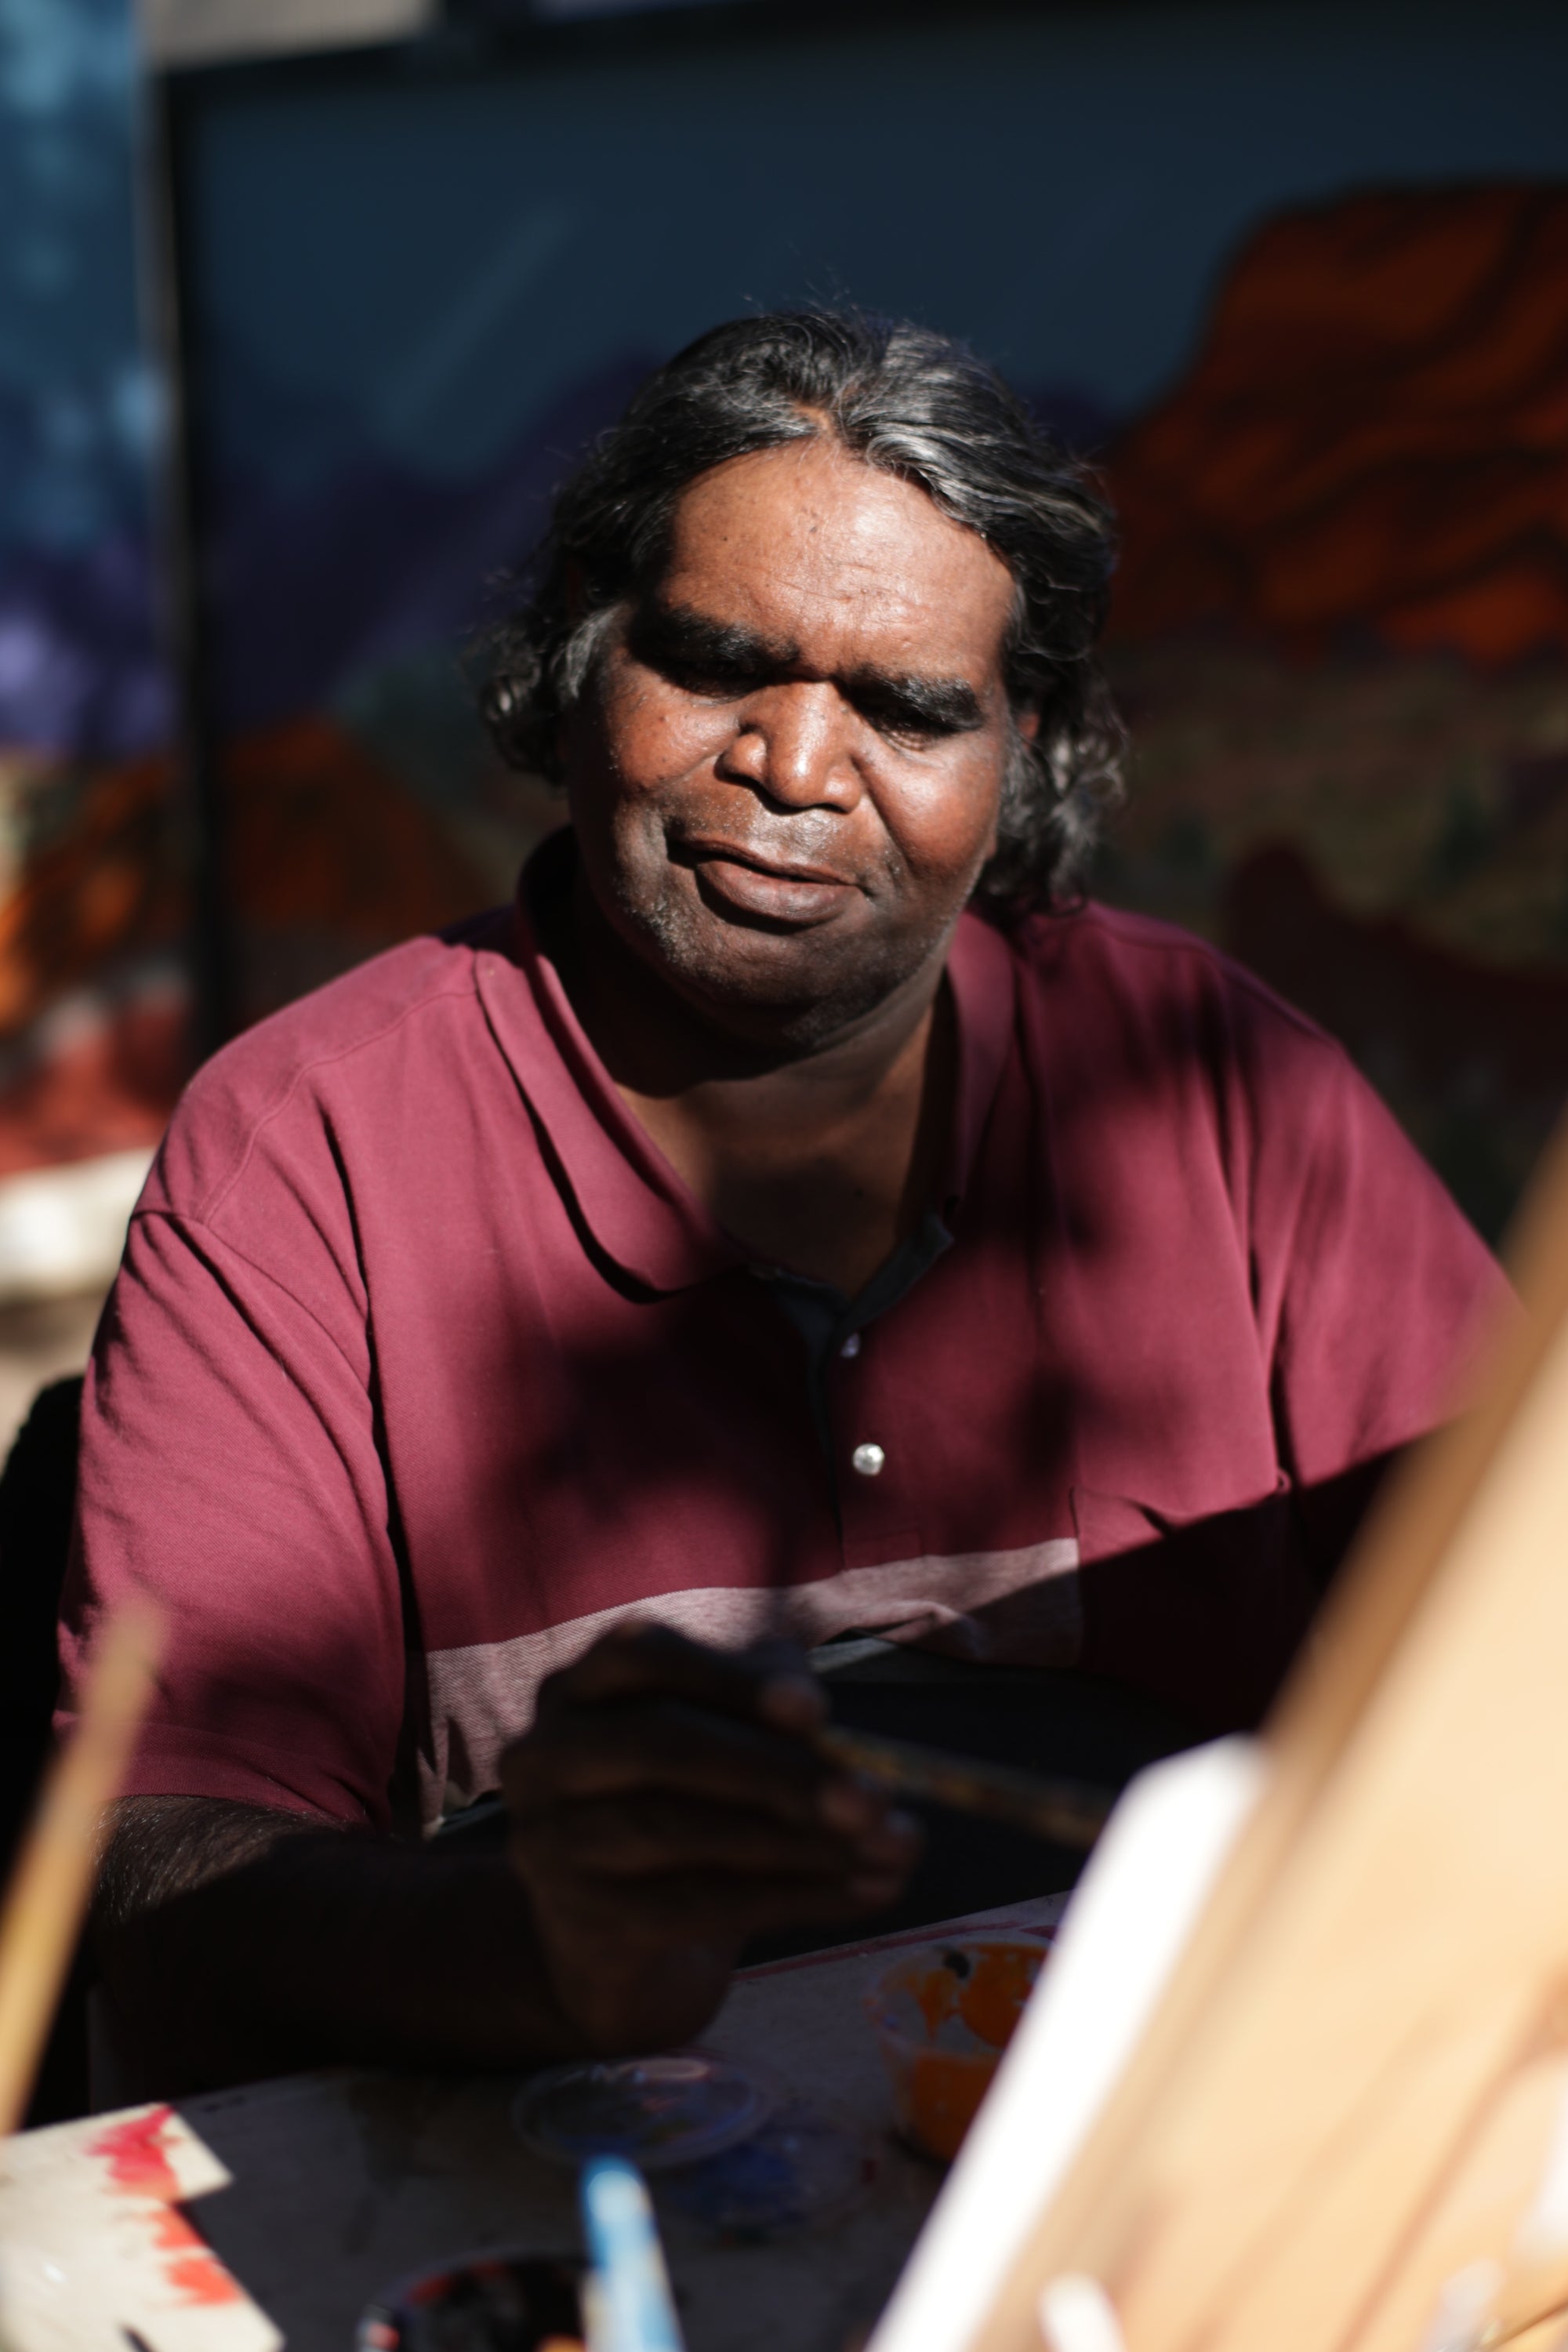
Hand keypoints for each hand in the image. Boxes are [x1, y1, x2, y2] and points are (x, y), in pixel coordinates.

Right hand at [501, 1623, 920, 2051]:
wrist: (623, 1948)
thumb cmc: (688, 1809)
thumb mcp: (726, 1740)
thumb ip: (772, 1710)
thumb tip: (833, 1733)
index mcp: (580, 1688)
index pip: (639, 1653)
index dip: (726, 1676)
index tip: (817, 1710)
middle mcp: (543, 1756)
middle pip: (660, 1743)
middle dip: (776, 1769)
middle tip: (874, 1798)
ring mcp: (551, 1842)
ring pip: (678, 1829)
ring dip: (800, 1841)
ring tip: (892, 1850)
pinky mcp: (581, 1922)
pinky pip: (695, 1905)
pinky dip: (793, 1899)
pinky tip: (863, 1893)